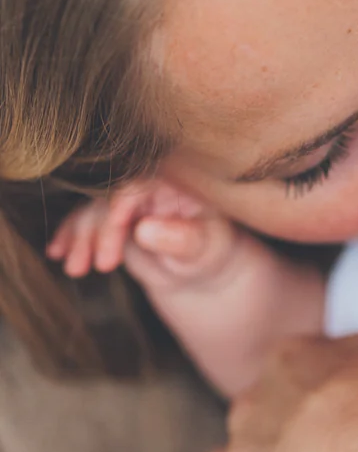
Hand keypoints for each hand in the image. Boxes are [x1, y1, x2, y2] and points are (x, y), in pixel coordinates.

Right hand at [47, 178, 247, 296]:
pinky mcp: (108, 215)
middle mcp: (145, 184)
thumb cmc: (207, 255)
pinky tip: (57, 253)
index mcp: (173, 181)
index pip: (143, 184)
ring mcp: (124, 200)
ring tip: (77, 270)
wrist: (196, 270)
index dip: (126, 202)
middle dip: (102, 230)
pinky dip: (70, 236)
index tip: (119, 225)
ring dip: (81, 238)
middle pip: (112, 197)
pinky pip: (83, 220)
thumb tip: (145, 229)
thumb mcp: (202, 250)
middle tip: (104, 265)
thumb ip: (180, 239)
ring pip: (93, 210)